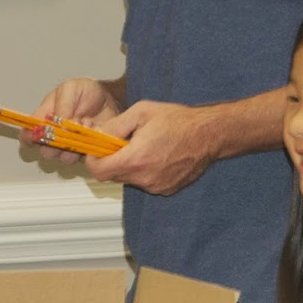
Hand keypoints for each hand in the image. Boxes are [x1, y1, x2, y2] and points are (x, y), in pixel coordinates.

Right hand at [26, 77, 122, 164]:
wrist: (108, 98)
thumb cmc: (85, 92)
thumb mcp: (70, 89)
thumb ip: (62, 106)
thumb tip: (61, 126)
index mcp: (43, 120)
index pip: (27, 135)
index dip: (29, 138)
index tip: (41, 133)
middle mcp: (54, 136)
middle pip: (45, 151)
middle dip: (56, 144)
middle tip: (67, 130)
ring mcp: (70, 146)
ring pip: (64, 158)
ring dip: (75, 144)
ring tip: (86, 125)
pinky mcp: (86, 152)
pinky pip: (84, 158)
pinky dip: (89, 145)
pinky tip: (94, 130)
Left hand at [84, 100, 217, 194]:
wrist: (209, 134)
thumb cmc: (178, 120)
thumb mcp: (141, 112)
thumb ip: (115, 126)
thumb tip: (98, 136)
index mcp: (136, 158)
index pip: (98, 171)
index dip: (93, 159)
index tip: (97, 149)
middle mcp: (145, 177)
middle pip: (112, 176)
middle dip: (111, 160)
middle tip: (121, 144)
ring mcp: (156, 186)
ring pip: (128, 179)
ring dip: (128, 166)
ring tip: (142, 147)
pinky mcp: (166, 189)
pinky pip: (144, 183)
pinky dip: (143, 171)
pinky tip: (156, 156)